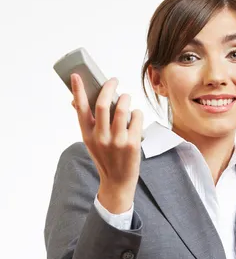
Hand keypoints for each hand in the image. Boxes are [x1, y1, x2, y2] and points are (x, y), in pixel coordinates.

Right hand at [70, 73, 143, 196]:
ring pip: (122, 109)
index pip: (80, 109)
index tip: (76, 75)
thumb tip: (75, 100)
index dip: (78, 90)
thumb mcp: (91, 142)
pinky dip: (137, 112)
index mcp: (87, 135)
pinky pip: (136, 118)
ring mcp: (117, 141)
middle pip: (103, 104)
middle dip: (109, 87)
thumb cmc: (105, 158)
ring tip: (126, 97)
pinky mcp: (132, 144)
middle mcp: (100, 137)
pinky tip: (136, 115)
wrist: (117, 182)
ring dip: (125, 98)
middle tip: (114, 81)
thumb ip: (87, 122)